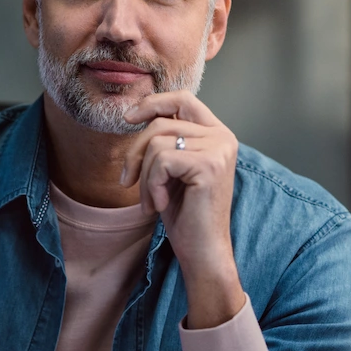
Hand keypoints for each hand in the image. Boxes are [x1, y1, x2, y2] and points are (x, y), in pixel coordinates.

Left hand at [120, 91, 243, 328]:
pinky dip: (151, 185)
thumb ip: (166, 140)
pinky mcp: (209, 165)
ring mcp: (219, 149)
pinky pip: (161, 160)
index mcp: (217, 134)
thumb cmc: (186, 215)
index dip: (152, 103)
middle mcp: (223, 137)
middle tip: (128, 182)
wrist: (203, 251)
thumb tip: (134, 112)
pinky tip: (160, 205)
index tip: (127, 118)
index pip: (183, 99)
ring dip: (144, 175)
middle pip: (161, 123)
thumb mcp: (172, 170)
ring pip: (157, 142)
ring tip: (151, 200)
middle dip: (135, 153)